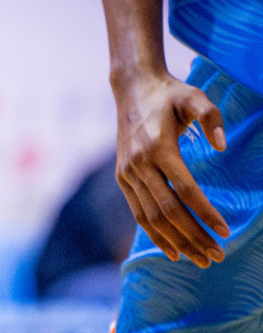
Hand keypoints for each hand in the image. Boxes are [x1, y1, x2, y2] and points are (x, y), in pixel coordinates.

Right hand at [114, 71, 228, 265]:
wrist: (132, 88)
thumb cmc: (170, 95)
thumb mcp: (195, 97)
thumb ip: (211, 117)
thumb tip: (221, 147)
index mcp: (157, 146)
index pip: (184, 189)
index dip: (205, 213)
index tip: (225, 231)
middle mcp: (138, 163)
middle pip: (168, 210)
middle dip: (194, 236)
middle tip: (217, 255)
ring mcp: (127, 172)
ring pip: (152, 217)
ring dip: (177, 242)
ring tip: (201, 259)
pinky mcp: (122, 178)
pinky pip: (138, 214)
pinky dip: (155, 236)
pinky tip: (173, 251)